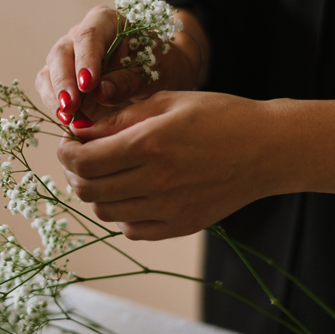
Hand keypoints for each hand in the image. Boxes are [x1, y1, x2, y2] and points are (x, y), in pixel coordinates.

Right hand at [36, 6, 207, 124]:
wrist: (159, 73)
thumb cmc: (158, 65)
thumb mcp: (153, 71)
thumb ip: (128, 80)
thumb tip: (101, 92)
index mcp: (105, 21)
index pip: (88, 35)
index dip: (85, 60)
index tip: (87, 85)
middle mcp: (79, 36)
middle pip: (61, 53)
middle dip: (64, 82)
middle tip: (71, 107)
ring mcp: (68, 57)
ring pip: (49, 73)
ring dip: (55, 97)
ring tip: (67, 119)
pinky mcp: (61, 79)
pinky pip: (49, 91)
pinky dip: (56, 107)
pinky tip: (68, 122)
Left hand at [57, 91, 279, 239]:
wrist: (268, 148)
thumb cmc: (217, 116)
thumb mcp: (166, 103)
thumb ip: (118, 119)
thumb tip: (78, 132)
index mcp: (151, 143)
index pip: (84, 160)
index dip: (65, 153)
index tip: (67, 144)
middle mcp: (157, 180)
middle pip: (88, 189)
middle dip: (74, 172)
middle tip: (81, 159)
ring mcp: (170, 208)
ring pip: (105, 212)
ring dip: (95, 193)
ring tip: (105, 175)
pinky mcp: (181, 226)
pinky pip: (132, 230)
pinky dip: (121, 214)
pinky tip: (131, 193)